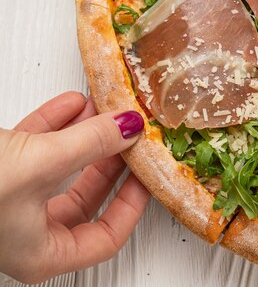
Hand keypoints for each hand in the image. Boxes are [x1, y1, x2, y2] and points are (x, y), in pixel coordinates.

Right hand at [0, 91, 148, 283]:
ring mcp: (10, 197)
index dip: (131, 205)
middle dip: (109, 161)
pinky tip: (73, 102)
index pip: (104, 238)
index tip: (147, 172)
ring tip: (107, 109)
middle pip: (85, 198)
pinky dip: (55, 123)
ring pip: (61, 167)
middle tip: (131, 136)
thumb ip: (91, 145)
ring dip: (84, 135)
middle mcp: (26, 229)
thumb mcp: (41, 165)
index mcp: (41, 251)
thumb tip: (129, 128)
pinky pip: (35, 146)